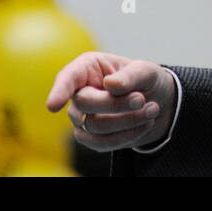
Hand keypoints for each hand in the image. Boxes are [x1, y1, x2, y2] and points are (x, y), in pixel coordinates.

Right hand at [45, 52, 176, 152]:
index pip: (68, 78)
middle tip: (142, 99)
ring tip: (153, 109)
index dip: (60, 91)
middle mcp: (79, 92)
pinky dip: (128, 135)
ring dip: (129, 121)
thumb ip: (131, 75)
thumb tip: (111, 85)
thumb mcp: (146, 71)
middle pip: (85, 104)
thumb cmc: (146, 80)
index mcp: (87, 68)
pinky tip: (145, 123)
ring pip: (95, 127)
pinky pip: (103, 143)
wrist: (158, 102)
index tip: (53, 106)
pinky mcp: (90, 137)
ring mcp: (81, 117)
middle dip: (118, 105)